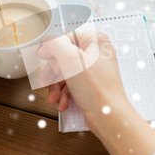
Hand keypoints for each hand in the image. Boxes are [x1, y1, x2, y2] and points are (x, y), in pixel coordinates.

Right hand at [37, 30, 154, 154]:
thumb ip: (54, 44)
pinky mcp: (92, 86)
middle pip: (64, 58)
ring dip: (56, 88)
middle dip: (53, 74)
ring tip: (53, 99)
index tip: (46, 62)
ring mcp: (95, 71)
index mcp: (95, 40)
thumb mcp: (69, 58)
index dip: (53, 52)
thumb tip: (45, 44)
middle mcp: (97, 53)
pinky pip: (73, 86)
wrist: (109, 116)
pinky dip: (64, 95)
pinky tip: (62, 104)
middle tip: (48, 83)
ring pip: (66, 74)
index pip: (66, 38)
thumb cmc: (95, 86)